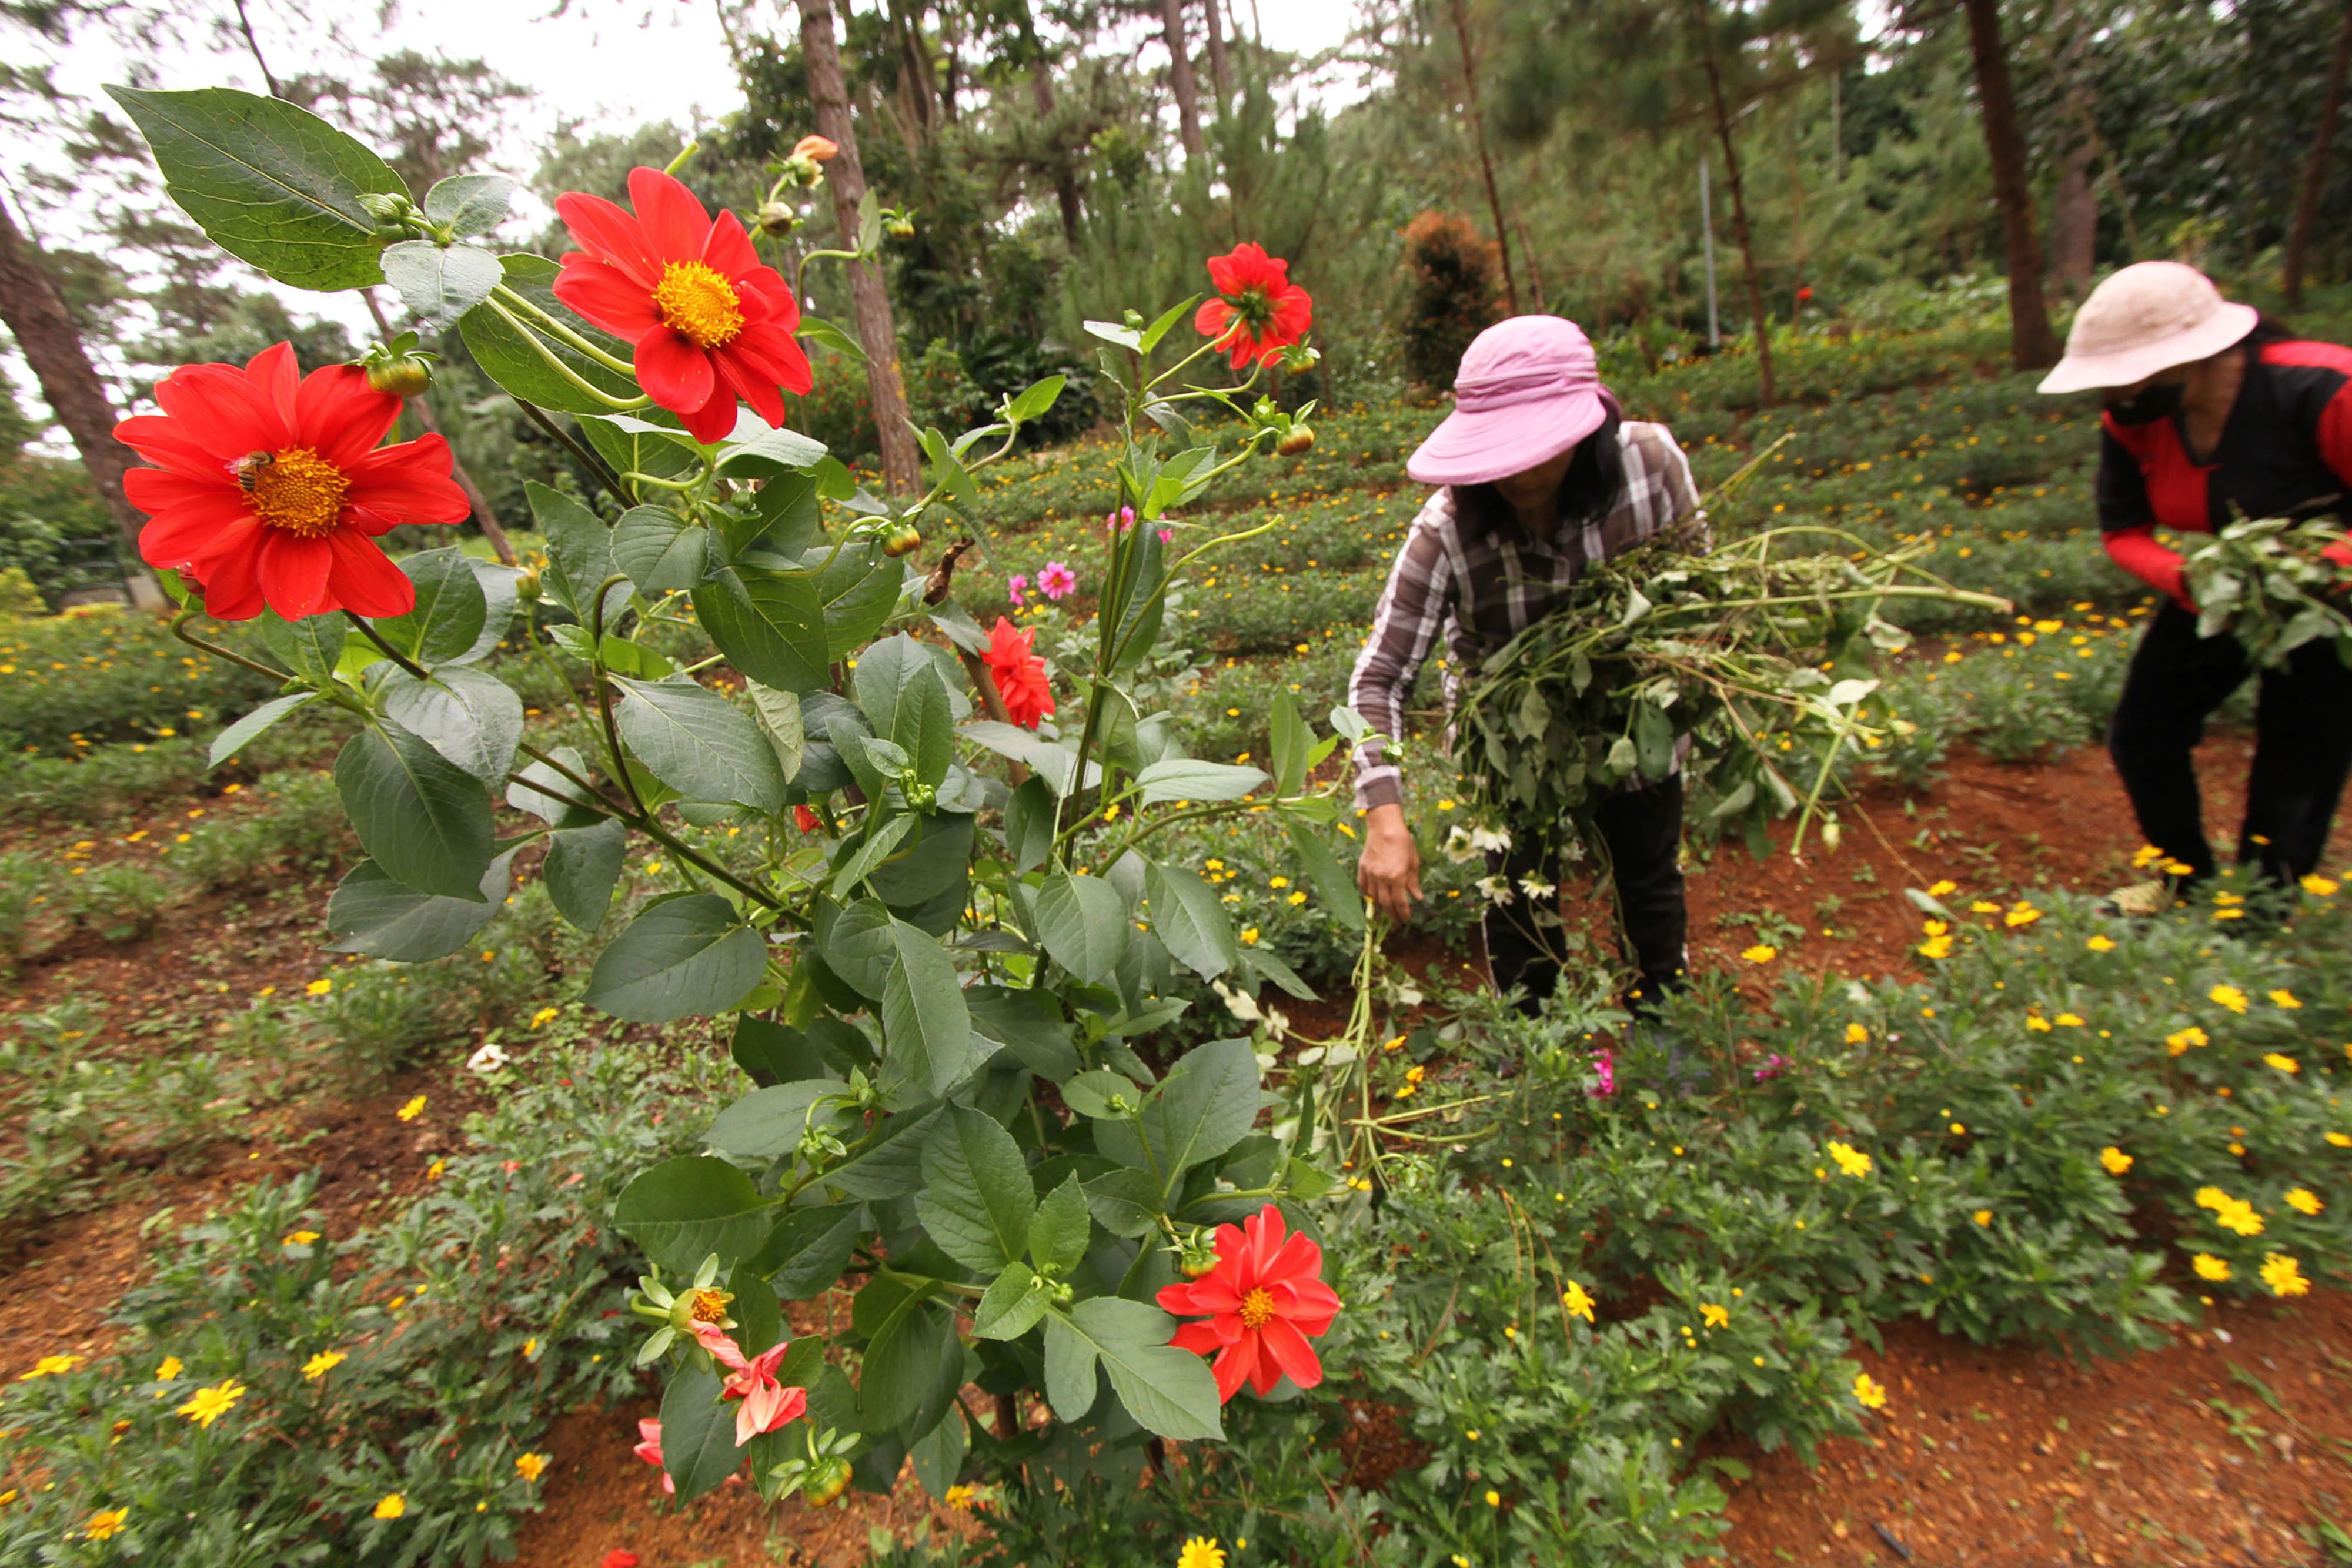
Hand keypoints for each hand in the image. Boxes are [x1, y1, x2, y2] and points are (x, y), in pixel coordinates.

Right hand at [1356, 802, 1422, 922]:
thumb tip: (1418, 898)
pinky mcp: (1362, 868)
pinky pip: (1363, 887)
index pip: (1400, 902)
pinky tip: (1374, 896)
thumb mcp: (1413, 862)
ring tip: (1387, 909)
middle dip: (1392, 914)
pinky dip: (1368, 894)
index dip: (1403, 913)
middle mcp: (1382, 878)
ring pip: (1374, 898)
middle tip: (1396, 919)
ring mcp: (1370, 874)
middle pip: (1386, 904)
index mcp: (1397, 877)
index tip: (1406, 918)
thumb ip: (1414, 882)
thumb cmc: (1403, 842)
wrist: (1385, 826)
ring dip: (1381, 906)